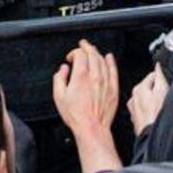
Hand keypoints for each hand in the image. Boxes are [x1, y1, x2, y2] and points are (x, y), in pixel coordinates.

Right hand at [54, 40, 122, 172]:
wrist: (91, 127)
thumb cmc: (76, 115)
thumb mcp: (59, 96)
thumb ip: (59, 79)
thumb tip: (63, 70)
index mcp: (80, 76)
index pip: (80, 54)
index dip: (74, 52)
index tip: (70, 57)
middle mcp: (94, 76)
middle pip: (92, 54)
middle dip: (86, 47)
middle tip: (82, 45)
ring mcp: (105, 82)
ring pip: (103, 60)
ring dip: (97, 53)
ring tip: (92, 51)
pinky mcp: (113, 88)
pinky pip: (113, 70)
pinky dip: (111, 62)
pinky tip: (109, 57)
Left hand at [126, 66, 169, 133]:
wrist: (153, 138)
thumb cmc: (157, 116)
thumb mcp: (163, 91)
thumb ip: (160, 75)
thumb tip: (158, 65)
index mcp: (138, 89)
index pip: (153, 76)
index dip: (164, 79)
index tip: (168, 86)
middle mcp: (132, 98)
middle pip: (150, 88)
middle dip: (159, 91)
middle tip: (166, 100)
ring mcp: (134, 111)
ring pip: (148, 100)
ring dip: (155, 102)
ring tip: (162, 110)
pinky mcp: (138, 121)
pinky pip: (147, 112)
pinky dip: (152, 112)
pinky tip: (158, 117)